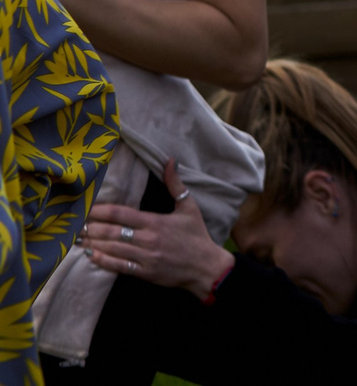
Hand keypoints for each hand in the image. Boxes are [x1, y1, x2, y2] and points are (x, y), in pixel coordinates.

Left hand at [85, 158, 232, 299]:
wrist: (206, 267)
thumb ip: (176, 185)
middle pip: (111, 232)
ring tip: (75, 239)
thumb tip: (169, 161)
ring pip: (111, 248)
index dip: (100, 211)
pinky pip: (118, 266)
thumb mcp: (189, 207)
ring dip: (91, 243)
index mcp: (156, 222)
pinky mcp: (144, 272)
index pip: (121, 214)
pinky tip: (91, 255)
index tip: (85, 208)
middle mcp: (148, 239)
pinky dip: (102, 261)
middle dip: (90, 228)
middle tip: (73, 225)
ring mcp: (145, 257)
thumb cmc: (197, 235)